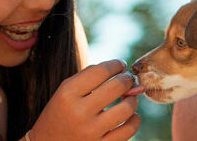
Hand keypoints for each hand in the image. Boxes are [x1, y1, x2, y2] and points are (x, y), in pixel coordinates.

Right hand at [27, 59, 144, 140]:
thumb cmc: (61, 113)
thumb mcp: (65, 92)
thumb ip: (90, 77)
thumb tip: (121, 67)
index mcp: (67, 94)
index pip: (100, 71)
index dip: (116, 64)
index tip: (121, 65)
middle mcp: (79, 112)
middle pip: (117, 86)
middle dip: (127, 79)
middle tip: (128, 79)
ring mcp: (90, 132)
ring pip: (127, 109)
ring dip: (133, 99)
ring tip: (129, 97)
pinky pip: (129, 130)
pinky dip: (134, 120)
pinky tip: (130, 116)